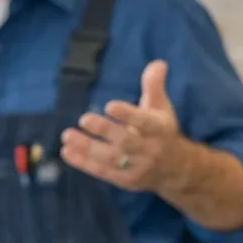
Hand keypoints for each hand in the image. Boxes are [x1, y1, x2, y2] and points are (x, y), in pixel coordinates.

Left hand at [60, 60, 184, 192]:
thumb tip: (157, 63)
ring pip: (110, 159)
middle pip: (126, 141)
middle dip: (104, 131)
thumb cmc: (162, 132)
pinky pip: (102, 172)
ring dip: (87, 148)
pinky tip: (66, 151)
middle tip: (83, 118)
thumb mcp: (162, 108)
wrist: (176, 170)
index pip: (144, 122)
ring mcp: (137, 167)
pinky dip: (83, 163)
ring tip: (67, 135)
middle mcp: (149, 150)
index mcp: (159, 130)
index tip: (109, 105)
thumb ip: (154, 86)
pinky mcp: (124, 180)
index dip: (128, 114)